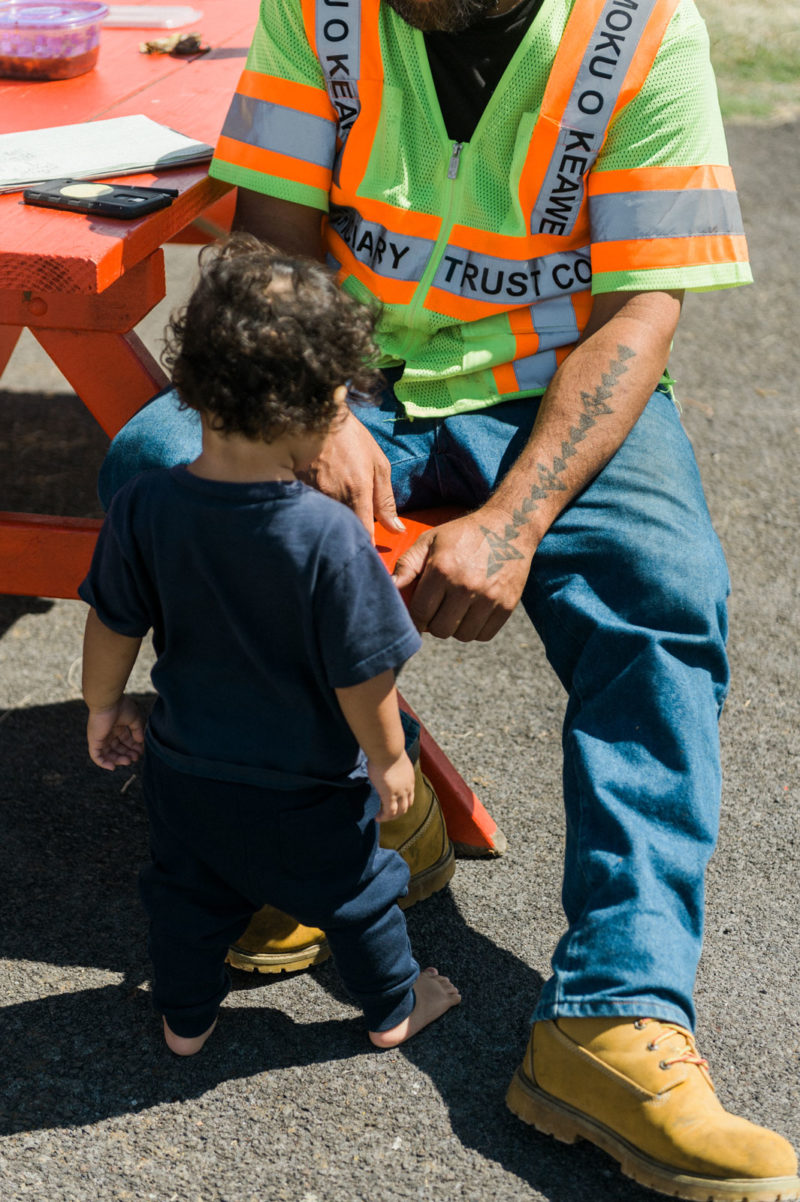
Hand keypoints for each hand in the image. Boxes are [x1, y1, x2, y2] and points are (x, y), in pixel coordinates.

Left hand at [87, 696, 144, 770]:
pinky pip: (96, 756)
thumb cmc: (121, 706)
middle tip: (135, 758)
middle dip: (127, 754)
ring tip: (128, 761)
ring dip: (118, 759)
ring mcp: (100, 738)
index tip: (141, 751)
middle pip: (117, 748)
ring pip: (108, 754)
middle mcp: (108, 733)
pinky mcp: (94, 741)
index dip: (133, 747)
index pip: (125, 741)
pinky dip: (103, 763)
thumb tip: (141, 742)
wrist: (108, 701)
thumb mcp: (134, 719)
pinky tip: (113, 767)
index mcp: (117, 726)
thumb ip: (137, 731)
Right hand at [299, 409, 403, 537]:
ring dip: (332, 524)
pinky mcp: (295, 492)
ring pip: (325, 523)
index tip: (370, 551)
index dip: (367, 546)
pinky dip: (315, 513)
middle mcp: (333, 498)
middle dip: (349, 536)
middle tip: (354, 530)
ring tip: (333, 505)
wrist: (314, 416)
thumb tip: (396, 530)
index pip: (363, 535)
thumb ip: (386, 501)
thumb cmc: (349, 438)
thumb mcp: (377, 465)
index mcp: (356, 493)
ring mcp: (312, 495)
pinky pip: (309, 512)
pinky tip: (317, 503)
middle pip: (343, 532)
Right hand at [368, 751, 415, 822]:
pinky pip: (389, 812)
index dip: (402, 800)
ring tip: (382, 818)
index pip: (409, 794)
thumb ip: (390, 765)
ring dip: (391, 817)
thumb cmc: (388, 750)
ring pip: (400, 811)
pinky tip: (377, 817)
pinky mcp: (390, 795)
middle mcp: (408, 787)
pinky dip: (384, 817)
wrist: (387, 750)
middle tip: (388, 813)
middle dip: (398, 812)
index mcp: (409, 778)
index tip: (392, 801)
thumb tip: (383, 763)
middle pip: (407, 805)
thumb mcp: (392, 759)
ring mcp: (400, 792)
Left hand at [392, 509, 534, 641]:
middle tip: (438, 610)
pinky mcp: (507, 605)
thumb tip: (390, 587)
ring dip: (455, 627)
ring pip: (462, 636)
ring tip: (456, 610)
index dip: (415, 618)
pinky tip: (472, 612)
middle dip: (434, 623)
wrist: (509, 526)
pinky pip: (484, 635)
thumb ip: (407, 565)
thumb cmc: (463, 534)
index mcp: (442, 569)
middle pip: (440, 629)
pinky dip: (475, 629)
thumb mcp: (429, 541)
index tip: (418, 615)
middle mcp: (465, 586)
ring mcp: (489, 597)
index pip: (420, 613)